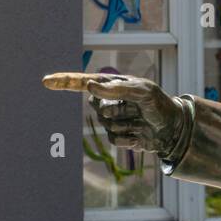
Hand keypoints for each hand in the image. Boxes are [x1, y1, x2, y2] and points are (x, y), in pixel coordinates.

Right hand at [42, 72, 183, 154]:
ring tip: (141, 120)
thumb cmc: (160, 104)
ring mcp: (111, 119)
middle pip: (97, 108)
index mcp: (112, 85)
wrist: (174, 128)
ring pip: (106, 125)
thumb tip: (90, 86)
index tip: (46, 81)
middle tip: (137, 108)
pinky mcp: (117, 135)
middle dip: (117, 110)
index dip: (64, 82)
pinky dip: (127, 138)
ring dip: (126, 124)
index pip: (83, 82)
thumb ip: (118, 88)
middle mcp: (108, 101)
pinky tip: (139, 135)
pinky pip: (113, 140)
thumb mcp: (143, 92)